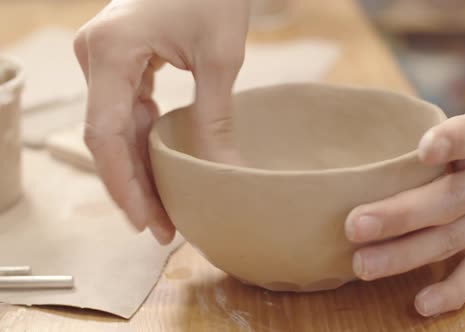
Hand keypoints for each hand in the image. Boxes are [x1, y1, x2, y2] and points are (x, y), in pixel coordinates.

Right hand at [74, 0, 249, 243]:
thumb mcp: (220, 57)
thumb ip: (214, 116)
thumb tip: (224, 172)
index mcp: (111, 52)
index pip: (105, 133)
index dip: (123, 183)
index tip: (146, 220)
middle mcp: (96, 57)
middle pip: (107, 137)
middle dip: (134, 185)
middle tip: (162, 228)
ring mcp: (105, 60)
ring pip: (116, 129)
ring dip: (140, 169)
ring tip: (165, 211)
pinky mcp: (121, 62)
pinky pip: (127, 112)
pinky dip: (144, 144)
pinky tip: (162, 172)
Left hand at [345, 114, 464, 316]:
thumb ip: (448, 142)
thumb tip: (375, 150)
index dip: (450, 141)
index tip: (424, 150)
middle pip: (447, 199)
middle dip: (399, 214)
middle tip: (355, 225)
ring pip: (450, 239)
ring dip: (404, 255)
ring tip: (364, 265)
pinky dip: (450, 291)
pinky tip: (422, 302)